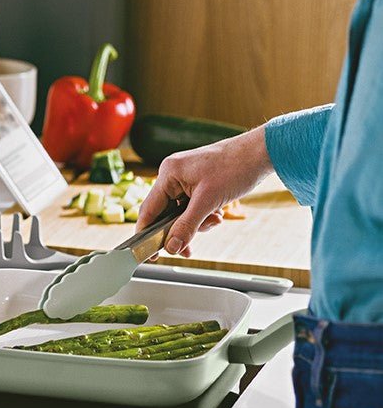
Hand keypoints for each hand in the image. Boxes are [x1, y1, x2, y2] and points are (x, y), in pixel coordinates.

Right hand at [136, 127, 273, 256]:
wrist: (260, 153)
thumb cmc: (235, 167)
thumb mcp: (209, 201)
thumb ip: (187, 226)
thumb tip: (172, 247)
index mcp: (168, 174)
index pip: (149, 209)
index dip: (147, 233)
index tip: (149, 254)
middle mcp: (172, 175)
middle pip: (165, 213)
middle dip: (180, 229)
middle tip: (188, 247)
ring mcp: (184, 179)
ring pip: (180, 212)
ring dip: (196, 223)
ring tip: (214, 220)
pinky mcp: (196, 183)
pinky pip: (191, 206)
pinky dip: (202, 215)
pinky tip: (216, 215)